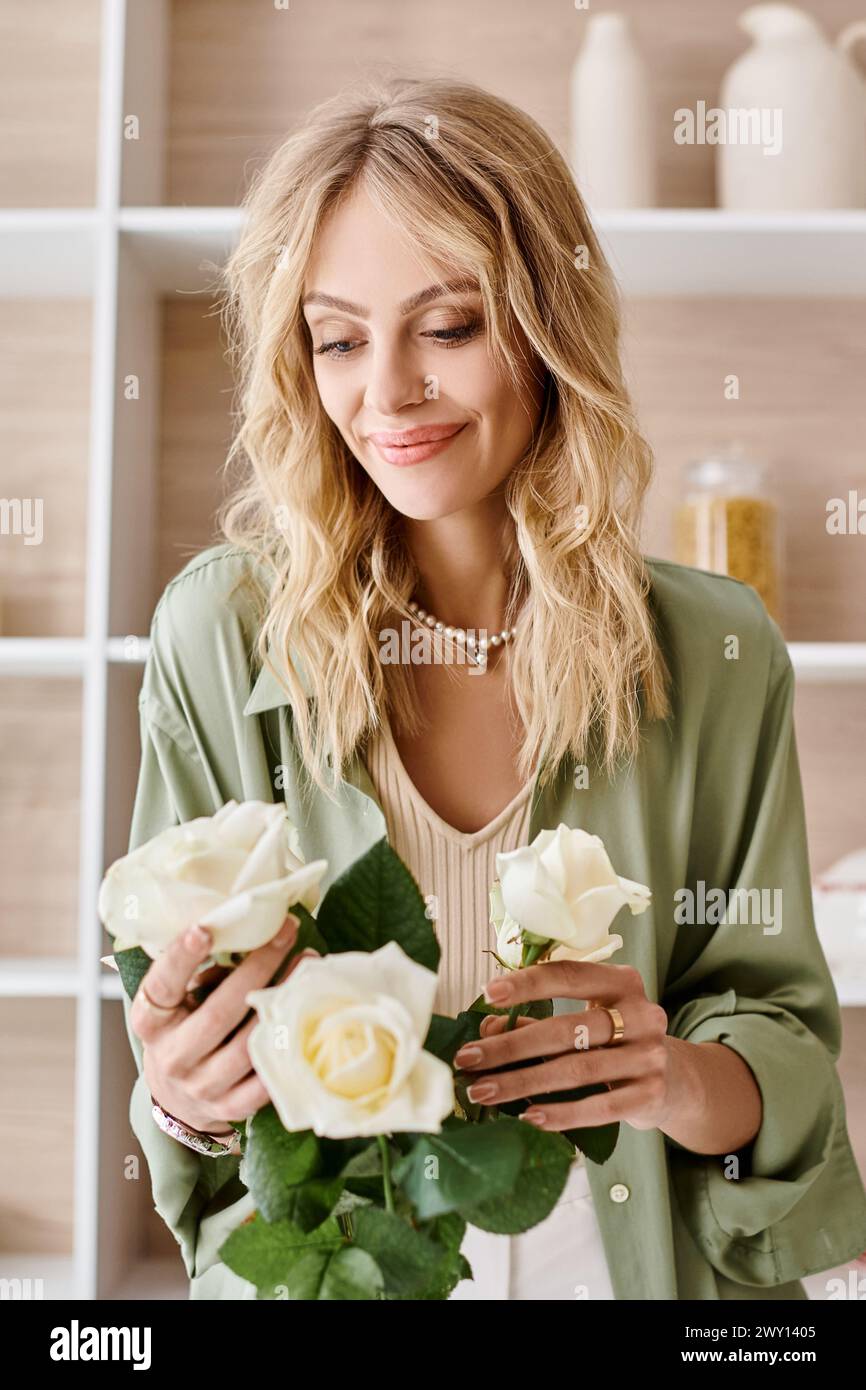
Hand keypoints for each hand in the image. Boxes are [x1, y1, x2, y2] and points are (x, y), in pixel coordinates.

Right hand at [131, 914, 316, 1135]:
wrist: (178, 1098)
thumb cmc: (184, 1029)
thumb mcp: (178, 1000)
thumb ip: (203, 973)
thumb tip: (251, 942)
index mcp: (151, 1023)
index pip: (161, 987)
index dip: (180, 958)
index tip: (204, 928)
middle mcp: (172, 1057)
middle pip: (219, 1013)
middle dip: (258, 967)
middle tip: (287, 930)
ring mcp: (202, 1087)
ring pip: (249, 1045)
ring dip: (283, 1002)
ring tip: (307, 965)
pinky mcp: (230, 1108)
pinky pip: (265, 1080)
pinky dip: (288, 1047)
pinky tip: (306, 1017)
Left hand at [452, 959, 678, 1134]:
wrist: (675, 1081)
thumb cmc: (614, 1042)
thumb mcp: (583, 1021)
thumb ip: (537, 1021)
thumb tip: (486, 1030)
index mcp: (622, 982)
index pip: (570, 975)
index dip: (528, 983)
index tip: (488, 993)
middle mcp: (642, 1014)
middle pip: (566, 1029)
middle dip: (511, 1045)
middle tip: (469, 1058)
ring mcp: (649, 1056)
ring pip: (576, 1070)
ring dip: (523, 1083)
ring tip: (484, 1091)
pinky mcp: (650, 1095)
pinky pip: (599, 1107)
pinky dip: (561, 1114)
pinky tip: (528, 1117)